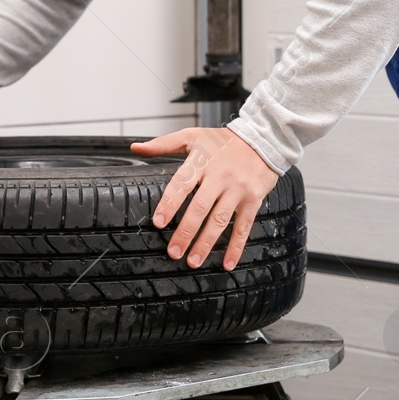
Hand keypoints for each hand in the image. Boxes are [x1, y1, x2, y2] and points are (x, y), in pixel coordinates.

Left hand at [130, 127, 279, 270]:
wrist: (262, 139)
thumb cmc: (223, 141)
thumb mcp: (193, 136)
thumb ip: (163, 144)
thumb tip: (136, 148)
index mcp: (202, 161)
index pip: (182, 184)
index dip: (170, 204)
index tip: (159, 223)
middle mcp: (220, 176)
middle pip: (200, 207)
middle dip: (186, 232)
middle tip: (174, 252)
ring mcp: (238, 190)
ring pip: (220, 220)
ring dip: (206, 243)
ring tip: (194, 261)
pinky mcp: (253, 200)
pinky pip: (244, 227)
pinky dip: (236, 247)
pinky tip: (227, 263)